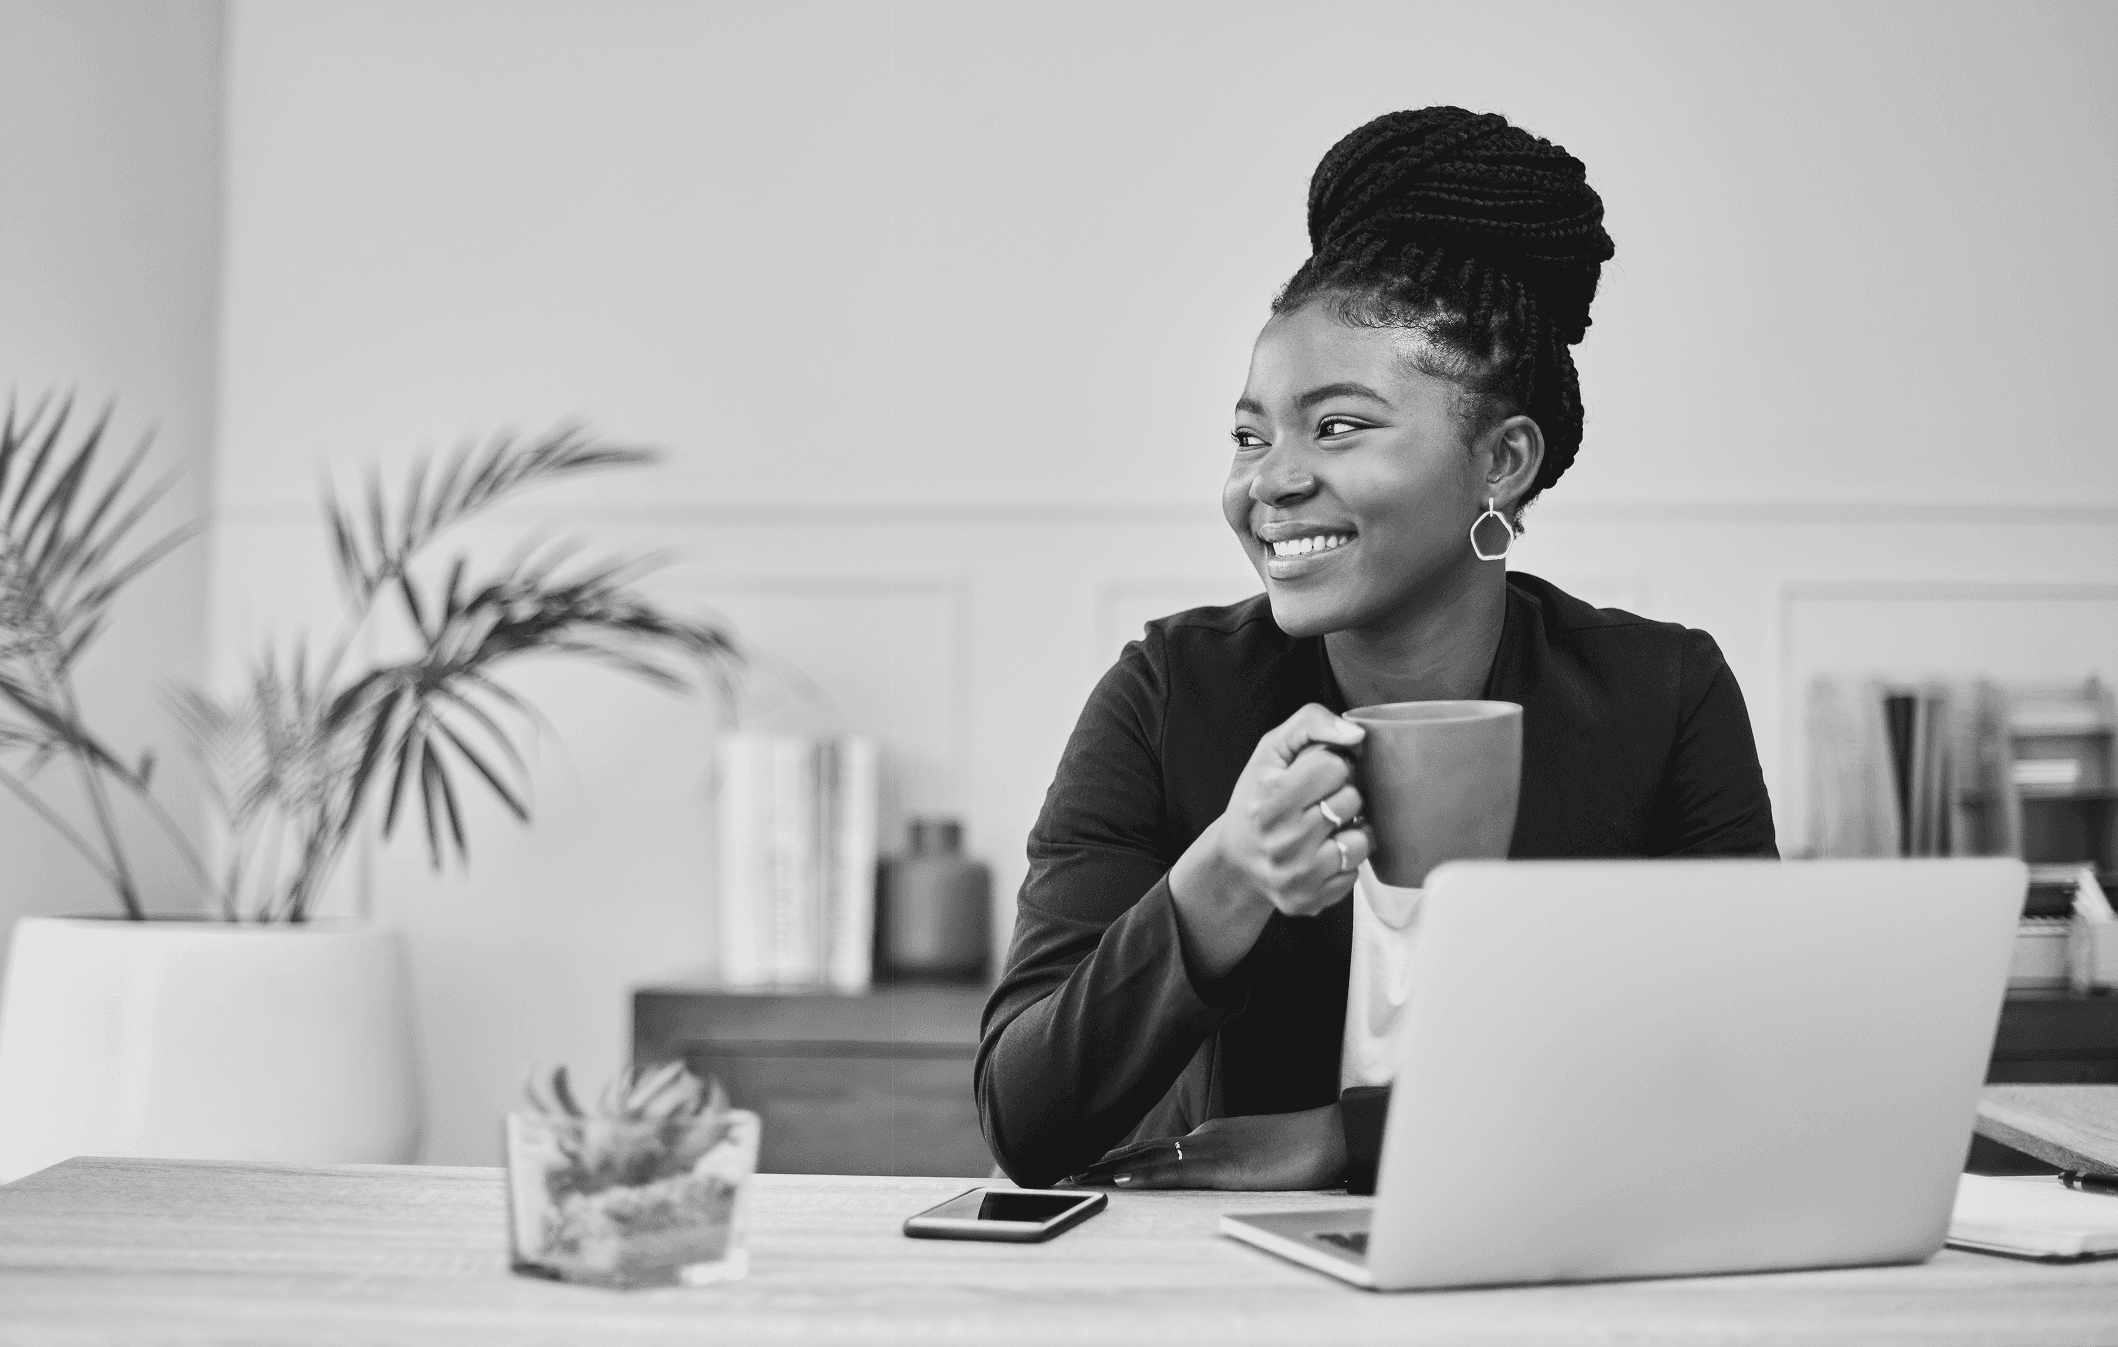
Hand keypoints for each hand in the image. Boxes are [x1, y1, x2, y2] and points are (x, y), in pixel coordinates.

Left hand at [1068, 1105, 1346, 1190]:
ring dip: (1108, 1169)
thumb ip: (1228, 1160)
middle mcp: (1200, 1139)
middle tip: (1061, 1171)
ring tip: (1073, 1177)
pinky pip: (1177, 1172)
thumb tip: (1211, 1171)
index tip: (1084, 1163)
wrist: (1328, 1136)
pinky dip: (1146, 1174)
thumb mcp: (1253, 1153)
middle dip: (1098, 1161)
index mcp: (1207, 1137)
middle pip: (1140, 1150)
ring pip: (1149, 1159)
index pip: (1152, 1146)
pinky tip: (1122, 1179)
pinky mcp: (1223, 1167)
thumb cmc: (1298, 1148)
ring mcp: (1210, 1150)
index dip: (1115, 1154)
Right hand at [1215, 702, 1373, 918]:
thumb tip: (1357, 735)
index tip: (1314, 775)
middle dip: (1342, 794)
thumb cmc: (1256, 798)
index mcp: (1270, 799)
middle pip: (1351, 800)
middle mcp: (1283, 841)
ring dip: (1350, 829)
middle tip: (1319, 801)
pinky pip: (1355, 872)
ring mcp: (1298, 875)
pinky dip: (1345, 860)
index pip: (1335, 766)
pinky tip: (1323, 853)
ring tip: (1327, 827)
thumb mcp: (1271, 750)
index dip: (1330, 765)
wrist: (1236, 860)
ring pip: (1361, 839)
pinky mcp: (1310, 900)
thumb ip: (1310, 723)